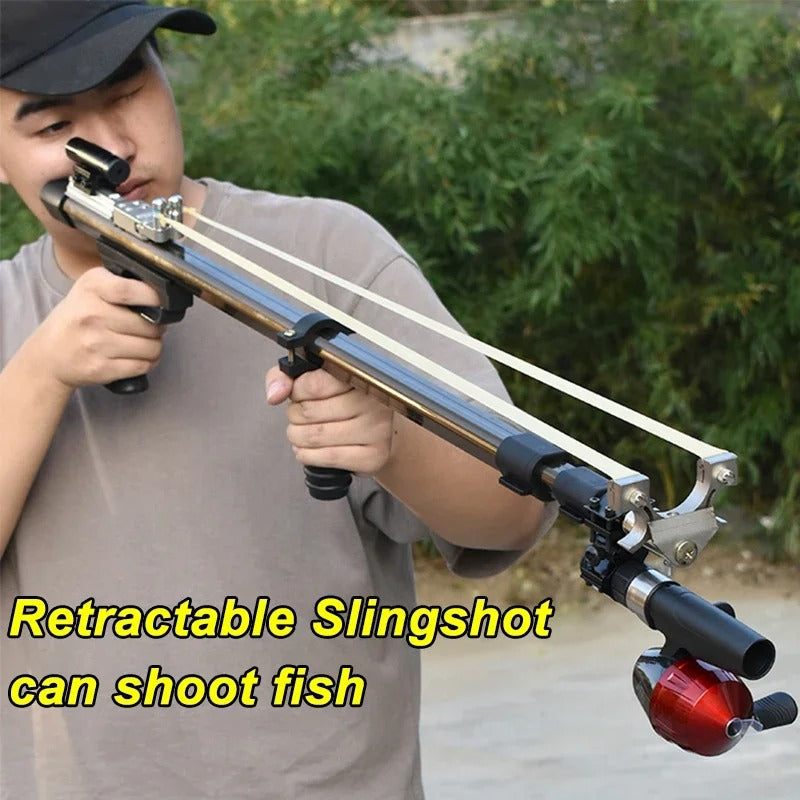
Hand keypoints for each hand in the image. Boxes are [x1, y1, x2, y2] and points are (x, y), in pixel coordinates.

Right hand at [30, 267, 165, 389]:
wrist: (49, 354)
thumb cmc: (77, 318)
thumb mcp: (91, 289)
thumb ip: (122, 285)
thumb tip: (161, 295)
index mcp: (91, 288)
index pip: (131, 290)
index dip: (154, 298)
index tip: (161, 304)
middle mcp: (92, 314)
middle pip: (150, 325)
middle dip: (158, 329)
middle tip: (149, 328)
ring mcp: (95, 343)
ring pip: (151, 347)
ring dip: (154, 347)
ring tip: (144, 343)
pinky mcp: (100, 367)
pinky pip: (142, 366)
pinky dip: (148, 363)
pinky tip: (139, 357)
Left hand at [265, 365, 394, 475]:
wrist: (372, 430)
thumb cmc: (341, 402)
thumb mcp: (312, 379)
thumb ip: (286, 377)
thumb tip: (275, 394)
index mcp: (359, 375)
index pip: (314, 384)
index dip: (297, 391)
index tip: (300, 393)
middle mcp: (373, 401)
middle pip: (309, 412)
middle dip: (295, 416)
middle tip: (301, 415)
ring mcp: (376, 430)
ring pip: (314, 436)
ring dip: (297, 437)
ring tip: (303, 432)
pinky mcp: (373, 457)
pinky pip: (327, 458)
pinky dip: (308, 456)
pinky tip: (311, 449)